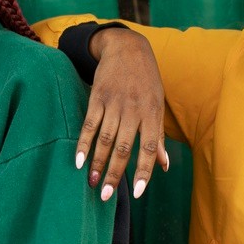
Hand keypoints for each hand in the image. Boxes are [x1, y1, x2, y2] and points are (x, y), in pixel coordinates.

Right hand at [77, 28, 169, 201]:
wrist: (127, 47)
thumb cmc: (146, 81)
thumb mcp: (158, 104)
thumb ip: (158, 136)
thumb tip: (164, 166)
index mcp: (152, 113)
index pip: (150, 147)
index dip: (144, 171)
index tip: (138, 193)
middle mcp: (134, 109)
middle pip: (124, 147)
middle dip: (115, 173)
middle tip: (106, 196)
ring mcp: (115, 103)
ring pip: (105, 139)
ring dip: (98, 163)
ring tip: (93, 183)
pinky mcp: (97, 96)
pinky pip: (89, 124)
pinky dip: (83, 144)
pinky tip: (79, 161)